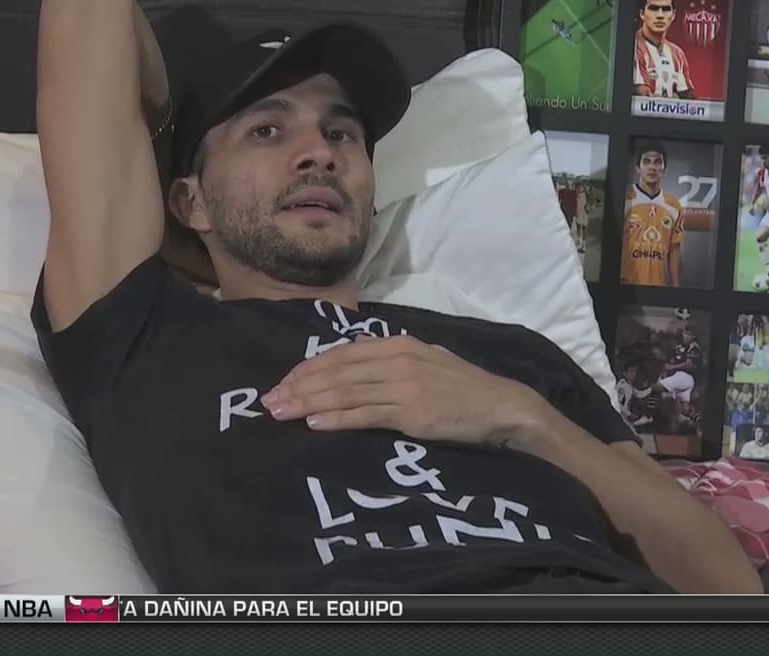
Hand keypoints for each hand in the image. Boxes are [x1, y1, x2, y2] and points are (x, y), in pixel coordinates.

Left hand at [261, 335, 552, 446]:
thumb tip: (356, 368)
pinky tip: (314, 424)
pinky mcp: (412, 414)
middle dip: (299, 386)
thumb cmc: (463, 388)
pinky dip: (337, 419)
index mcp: (398, 345)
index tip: (284, 381)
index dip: (309, 367)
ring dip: (308, 403)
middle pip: (337, 372)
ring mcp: (404, 386)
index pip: (342, 353)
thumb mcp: (427, 362)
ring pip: (345, 393)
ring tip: (280, 412)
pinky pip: (366, 415)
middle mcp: (397, 360)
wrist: (500, 405)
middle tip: (268, 401)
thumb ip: (392, 362)